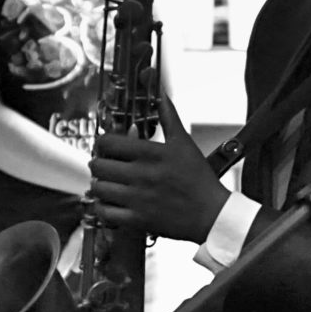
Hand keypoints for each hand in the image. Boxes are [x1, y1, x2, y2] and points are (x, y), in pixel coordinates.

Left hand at [88, 98, 227, 241]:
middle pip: (98, 165)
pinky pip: (105, 212)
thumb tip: (160, 91)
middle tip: (105, 165)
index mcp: (151, 153)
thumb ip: (168, 115)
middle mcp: (141, 174)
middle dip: (98, 164)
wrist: (212, 214)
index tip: (106, 147)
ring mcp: (138, 199)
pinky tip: (111, 203)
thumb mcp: (184, 142)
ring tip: (107, 184)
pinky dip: (103, 207)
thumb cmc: (198, 178)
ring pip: (98, 188)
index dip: (102, 143)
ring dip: (99, 185)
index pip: (108, 142)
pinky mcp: (138, 220)